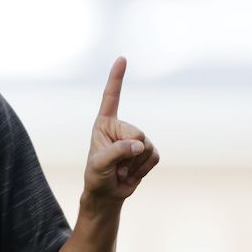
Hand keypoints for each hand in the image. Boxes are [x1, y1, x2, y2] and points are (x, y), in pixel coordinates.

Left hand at [84, 57, 160, 201]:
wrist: (107, 194)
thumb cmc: (97, 176)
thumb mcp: (99, 164)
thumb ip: (117, 152)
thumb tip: (139, 145)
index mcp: (104, 123)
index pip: (111, 97)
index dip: (116, 78)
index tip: (122, 58)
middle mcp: (121, 127)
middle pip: (137, 132)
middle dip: (128, 152)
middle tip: (115, 165)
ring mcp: (136, 138)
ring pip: (147, 146)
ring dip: (135, 163)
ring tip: (121, 169)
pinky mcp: (148, 151)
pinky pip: (155, 156)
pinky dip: (144, 168)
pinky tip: (131, 173)